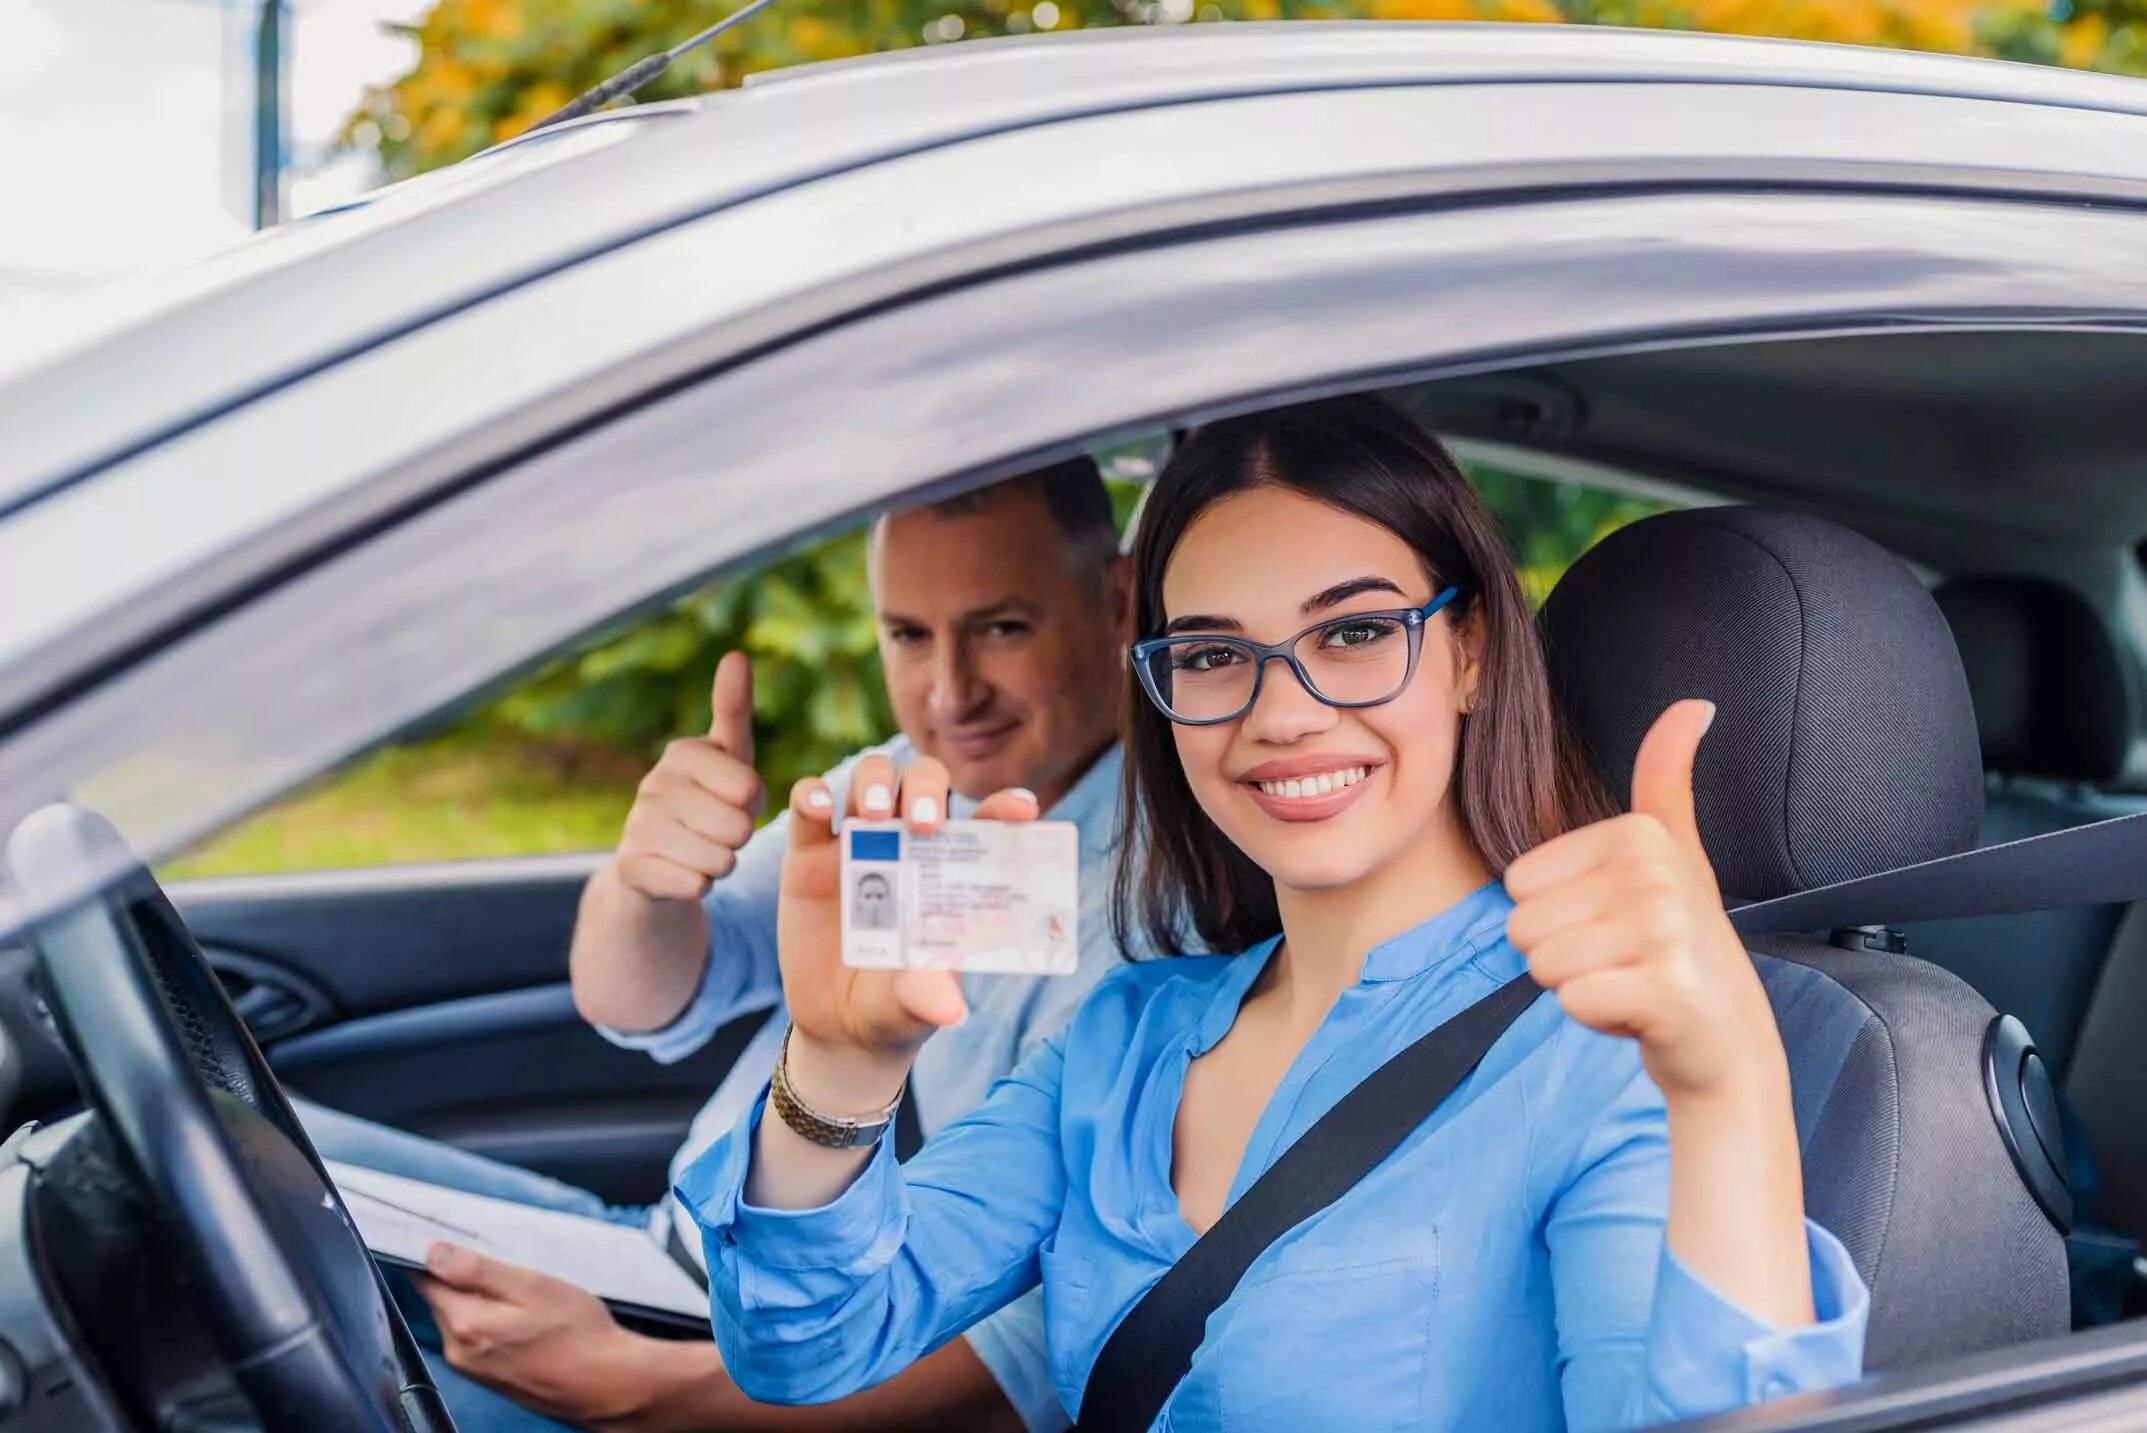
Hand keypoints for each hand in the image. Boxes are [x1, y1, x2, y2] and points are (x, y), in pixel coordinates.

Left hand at [415, 1242, 659, 1427]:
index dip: (436, 1255)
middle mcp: (459, 1351)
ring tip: (521, 1291)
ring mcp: (473, 1368)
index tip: (454, 1238)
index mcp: (466, 1323)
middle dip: (462, 1277)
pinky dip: (491, 1320)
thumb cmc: (578, 1334)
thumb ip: (478, 1270)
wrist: (606, 1385)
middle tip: (504, 1262)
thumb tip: (433, 1254)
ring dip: (479, 1299)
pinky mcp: (489, 1377)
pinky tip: (523, 1317)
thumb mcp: (533, 1286)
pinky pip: (475, 1338)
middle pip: (442, 1299)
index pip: (426, 1280)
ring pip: (460, 1318)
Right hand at [613, 652, 764, 903]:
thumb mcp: (727, 756)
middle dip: (738, 837)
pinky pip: (696, 887)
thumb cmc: (704, 801)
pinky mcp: (632, 869)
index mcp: (681, 753)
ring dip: (721, 863)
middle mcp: (653, 785)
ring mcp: (638, 827)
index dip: (753, 804)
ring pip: (720, 860)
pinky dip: (699, 886)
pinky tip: (682, 873)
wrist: (653, 863)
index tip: (734, 799)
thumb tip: (735, 655)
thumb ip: (733, 709)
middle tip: (716, 830)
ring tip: (700, 850)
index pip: (750, 789)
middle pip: (738, 827)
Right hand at [776, 755, 1039, 1067]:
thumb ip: (927, 997)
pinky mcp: (808, 854)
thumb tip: (950, 1011)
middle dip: (927, 788)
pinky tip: (821, 808)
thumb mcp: (913, 1005)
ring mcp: (858, 844)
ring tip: (874, 813)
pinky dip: (813, 795)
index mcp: (950, 871)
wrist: (836, 1026)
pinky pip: (808, 806)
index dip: (1005, 808)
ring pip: (870, 778)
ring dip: (874, 782)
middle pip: (924, 783)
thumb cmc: (894, 1006)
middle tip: (924, 822)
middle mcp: (908, 845)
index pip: (985, 824)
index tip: (1023, 810)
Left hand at [1504, 699, 1784, 1101]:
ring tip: (1631, 982)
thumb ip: (1667, 779)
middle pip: (1522, 925)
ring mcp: (1665, 930)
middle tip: (1624, 961)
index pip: (1518, 884)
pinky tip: (1639, 1013)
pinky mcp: (1666, 991)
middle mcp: (1656, 872)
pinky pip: (1571, 1002)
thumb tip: (1691, 704)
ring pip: (1541, 965)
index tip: (1618, 928)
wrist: (1729, 1040)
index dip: (1560, 918)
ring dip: (1579, 987)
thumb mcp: (1674, 853)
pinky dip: (1597, 1019)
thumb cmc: (1682, 947)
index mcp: (1641, 835)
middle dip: (1563, 957)